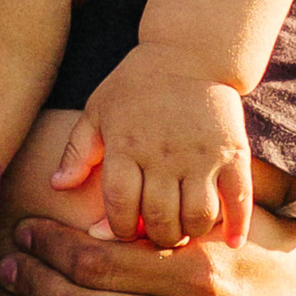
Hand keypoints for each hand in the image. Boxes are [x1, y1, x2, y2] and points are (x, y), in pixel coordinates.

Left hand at [51, 52, 252, 250]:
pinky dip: (237, 226)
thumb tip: (56, 186)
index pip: (120, 206)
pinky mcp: (234, 153)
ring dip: (189, 234)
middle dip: (155, 239)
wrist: (190, 52)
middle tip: (155, 236)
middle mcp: (164, 154)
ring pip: (198, 216)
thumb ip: (77, 150)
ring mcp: (202, 155)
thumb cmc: (136, 84)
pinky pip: (239, 199)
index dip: (119, 230)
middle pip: (160, 218)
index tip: (122, 231)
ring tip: (183, 232)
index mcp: (126, 145)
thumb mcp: (98, 109)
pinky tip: (231, 242)